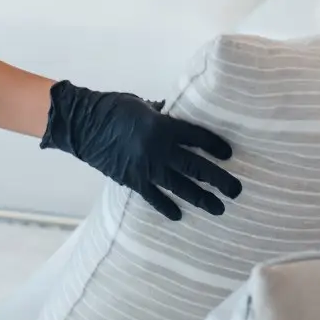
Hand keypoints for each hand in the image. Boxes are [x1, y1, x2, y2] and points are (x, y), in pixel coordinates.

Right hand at [39, 81, 241, 220]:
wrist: (83, 125)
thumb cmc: (113, 108)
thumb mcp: (142, 105)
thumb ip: (161, 114)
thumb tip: (173, 113)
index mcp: (164, 126)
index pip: (199, 138)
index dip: (216, 146)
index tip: (229, 154)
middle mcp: (159, 149)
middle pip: (197, 168)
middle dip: (219, 180)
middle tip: (236, 190)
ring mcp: (146, 167)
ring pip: (181, 187)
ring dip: (202, 198)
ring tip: (219, 208)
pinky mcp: (132, 180)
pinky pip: (154, 198)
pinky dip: (167, 207)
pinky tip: (180, 215)